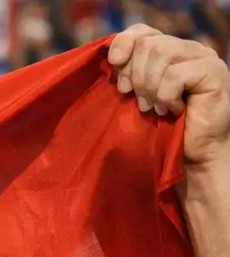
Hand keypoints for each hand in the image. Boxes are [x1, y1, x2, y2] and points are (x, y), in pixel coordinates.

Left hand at [109, 26, 229, 168]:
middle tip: (141, 103)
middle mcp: (189, 49)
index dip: (123, 46)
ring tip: (155, 109)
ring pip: (161, 55)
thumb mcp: (139, 97)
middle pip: (148, 44)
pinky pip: (174, 75)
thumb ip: (129, 73)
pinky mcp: (213, 72)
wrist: (192, 155)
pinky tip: (173, 111)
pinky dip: (166, 96)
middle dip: (136, 76)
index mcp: (170, 51)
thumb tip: (111, 58)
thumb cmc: (163, 130)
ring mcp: (203, 58)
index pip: (142, 32)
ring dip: (150, 88)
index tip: (115, 71)